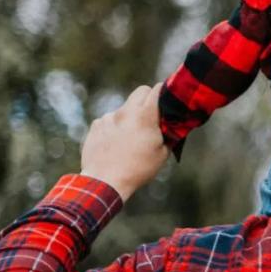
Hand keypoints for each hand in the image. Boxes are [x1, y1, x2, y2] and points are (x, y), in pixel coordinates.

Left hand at [80, 83, 168, 201]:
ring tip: (130, 138)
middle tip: (151, 116)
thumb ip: (168, 134)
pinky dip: (115, 127)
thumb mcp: (162, 153)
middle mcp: (125, 112)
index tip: (168, 98)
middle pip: (140, 92)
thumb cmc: (138, 169)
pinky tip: (116, 143)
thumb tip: (174, 125)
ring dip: (130, 117)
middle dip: (148, 99)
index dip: (165, 92)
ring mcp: (108, 117)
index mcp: (145, 116)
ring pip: (125, 108)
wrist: (105, 181)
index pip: (157, 90)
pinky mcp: (96, 125)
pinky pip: (109, 119)